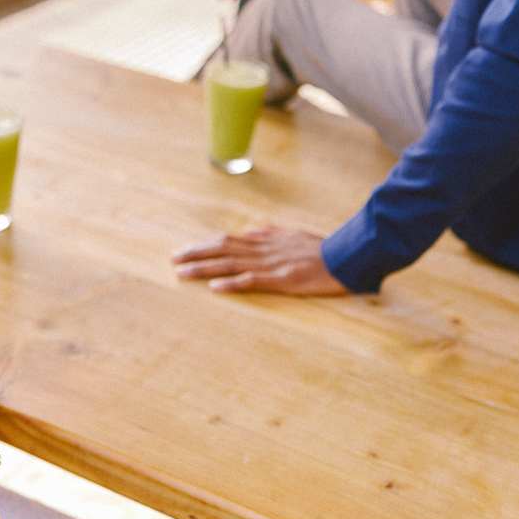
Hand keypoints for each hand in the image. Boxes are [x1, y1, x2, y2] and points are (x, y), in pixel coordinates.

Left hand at [172, 225, 348, 294]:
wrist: (345, 257)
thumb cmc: (321, 249)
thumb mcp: (292, 235)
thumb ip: (269, 233)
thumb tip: (249, 232)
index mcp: (264, 241)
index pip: (228, 242)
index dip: (204, 246)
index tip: (184, 251)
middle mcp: (263, 250)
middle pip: (223, 250)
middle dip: (196, 254)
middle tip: (173, 259)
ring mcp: (271, 264)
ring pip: (231, 265)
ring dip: (205, 268)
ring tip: (183, 273)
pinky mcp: (281, 279)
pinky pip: (252, 281)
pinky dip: (232, 283)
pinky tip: (215, 287)